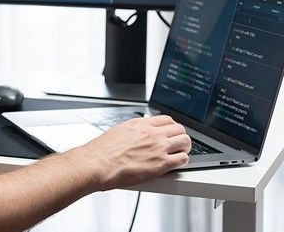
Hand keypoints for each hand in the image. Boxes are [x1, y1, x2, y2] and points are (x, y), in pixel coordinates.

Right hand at [73, 114, 190, 190]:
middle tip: (178, 142)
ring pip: (185, 142)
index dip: (172, 126)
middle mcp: (152, 133)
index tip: (171, 131)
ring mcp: (158, 148)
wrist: (98, 163)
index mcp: (140, 124)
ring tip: (181, 152)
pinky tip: (177, 163)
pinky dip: (183, 160)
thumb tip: (135, 135)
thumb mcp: (117, 131)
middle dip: (180, 136)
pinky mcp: (161, 164)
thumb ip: (132, 132)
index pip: (166, 119)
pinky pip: (182, 159)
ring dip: (185, 147)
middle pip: (179, 129)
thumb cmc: (102, 151)